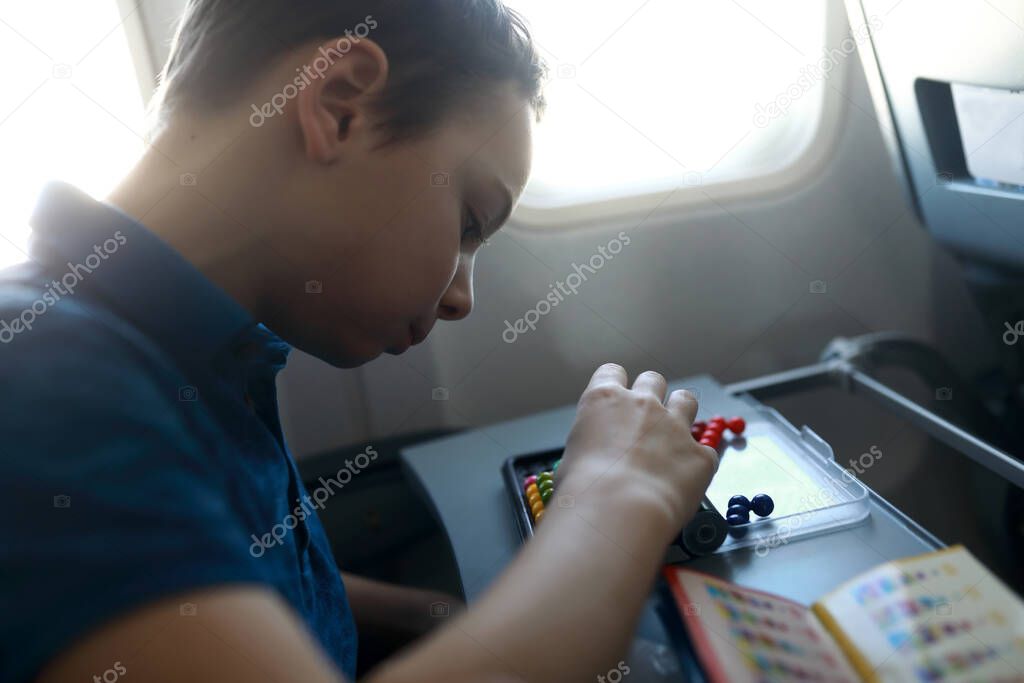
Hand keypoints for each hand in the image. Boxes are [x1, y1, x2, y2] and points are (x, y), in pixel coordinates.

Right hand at [555, 364, 717, 539]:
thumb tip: (592, 461)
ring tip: (672, 438)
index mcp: (604, 400)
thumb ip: (588, 447)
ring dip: (681, 413)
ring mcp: (675, 426)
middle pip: (652, 380)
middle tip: (645, 420)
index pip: (612, 372)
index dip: (615, 385)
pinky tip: (684, 481)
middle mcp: (643, 404)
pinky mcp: (700, 455)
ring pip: (686, 400)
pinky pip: (705, 451)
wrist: (619, 510)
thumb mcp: (571, 458)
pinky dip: (696, 463)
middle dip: (651, 395)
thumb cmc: (585, 489)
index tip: (616, 400)